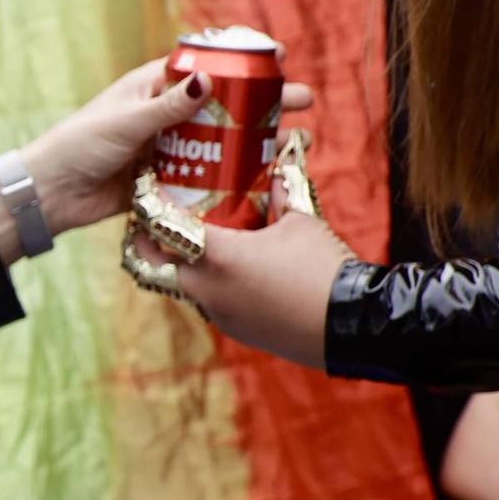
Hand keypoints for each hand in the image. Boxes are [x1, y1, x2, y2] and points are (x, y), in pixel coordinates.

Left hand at [20, 59, 314, 236]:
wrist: (51, 194)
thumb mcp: (125, 121)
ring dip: (255, 140)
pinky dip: (232, 175)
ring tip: (295, 140)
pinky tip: (265, 176)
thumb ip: (166, 106)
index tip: (280, 58)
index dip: (243, 63)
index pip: (206, 67)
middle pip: (223, 105)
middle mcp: (164, 114)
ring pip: (220, 141)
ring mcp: (167, 147)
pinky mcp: (165, 179)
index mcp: (152, 87)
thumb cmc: (79, 146)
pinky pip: (205, 175)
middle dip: (264, 103)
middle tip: (305, 103)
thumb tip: (210, 79)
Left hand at [132, 201, 353, 368]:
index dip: (150, 203)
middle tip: (151, 219)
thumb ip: (281, 194)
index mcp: (215, 255)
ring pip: (176, 284)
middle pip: (153, 260)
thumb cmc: (325, 269)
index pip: (163, 224)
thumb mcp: (302, 222)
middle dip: (146, 239)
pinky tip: (224, 269)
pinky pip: (204, 300)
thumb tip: (277, 171)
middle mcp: (204, 287)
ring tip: (186, 241)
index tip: (146, 188)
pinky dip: (204, 283)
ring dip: (175, 263)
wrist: (353, 326)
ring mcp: (215, 312)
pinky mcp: (231, 328)